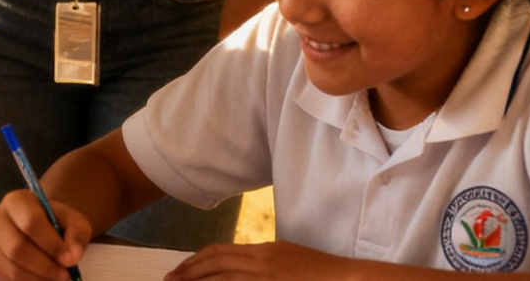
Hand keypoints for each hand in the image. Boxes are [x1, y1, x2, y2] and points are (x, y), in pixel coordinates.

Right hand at [0, 189, 90, 280]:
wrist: (41, 231)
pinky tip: (44, 280)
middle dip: (45, 266)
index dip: (51, 244)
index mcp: (16, 201)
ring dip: (39, 279)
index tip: (70, 260)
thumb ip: (77, 234)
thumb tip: (71, 256)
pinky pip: (8, 280)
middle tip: (66, 275)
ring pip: (12, 268)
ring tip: (58, 279)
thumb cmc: (57, 224)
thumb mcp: (74, 222)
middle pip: (16, 248)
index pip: (30, 222)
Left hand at [166, 241, 357, 280]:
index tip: (180, 270)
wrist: (349, 278)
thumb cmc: (322, 274)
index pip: (219, 251)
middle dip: (188, 271)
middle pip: (215, 261)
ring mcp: (268, 274)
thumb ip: (263, 264)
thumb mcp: (288, 260)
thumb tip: (241, 271)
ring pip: (222, 277)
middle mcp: (262, 259)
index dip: (196, 260)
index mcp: (264, 250)